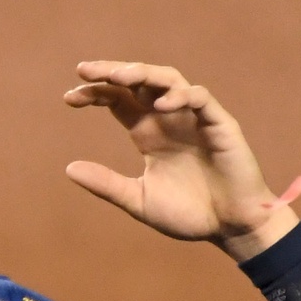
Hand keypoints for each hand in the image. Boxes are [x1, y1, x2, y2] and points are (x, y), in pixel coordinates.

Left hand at [63, 62, 296, 258]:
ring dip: (144, 74)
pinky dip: (182, 96)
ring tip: (118, 76)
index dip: (95, 93)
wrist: (232, 229)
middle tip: (84, 70)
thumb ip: (107, 184)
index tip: (69, 97)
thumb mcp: (139, 200)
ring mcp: (194, 119)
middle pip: (139, 82)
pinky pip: (201, 99)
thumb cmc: (189, 214)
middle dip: (112, 72)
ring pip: (169, 80)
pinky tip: (161, 105)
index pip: (118, 100)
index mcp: (148, 133)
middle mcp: (169, 120)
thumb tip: (68, 168)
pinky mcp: (221, 126)